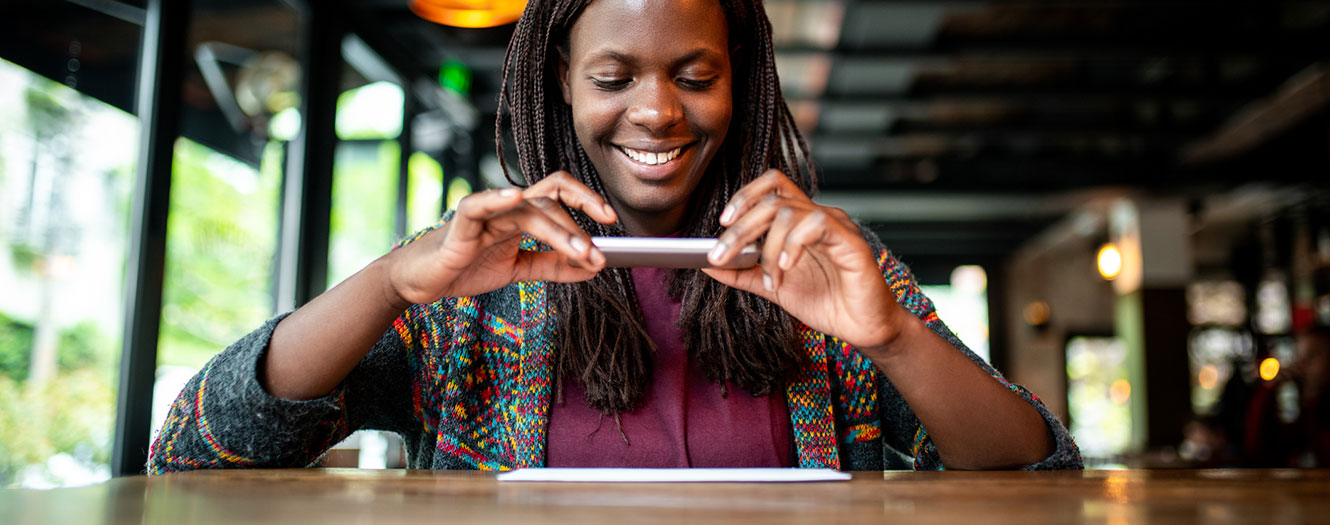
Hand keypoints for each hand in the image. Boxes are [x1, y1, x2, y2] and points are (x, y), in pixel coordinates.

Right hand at [384, 171, 615, 306]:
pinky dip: (497, 198)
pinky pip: (479, 205)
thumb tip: (593, 267)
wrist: (423, 281)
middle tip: (599, 252)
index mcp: (521, 213)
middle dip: (580, 222)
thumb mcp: (519, 270)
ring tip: (580, 252)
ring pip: (528, 209)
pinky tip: (515, 198)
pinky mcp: (461, 225)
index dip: (587, 201)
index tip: (611, 220)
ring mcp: (485, 213)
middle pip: (551, 198)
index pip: (560, 194)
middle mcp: (507, 207)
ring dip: (559, 231)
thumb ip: (553, 267)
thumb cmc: (467, 267)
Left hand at [703, 170, 909, 352]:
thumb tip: (704, 263)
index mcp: (799, 222)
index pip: (771, 187)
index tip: (722, 222)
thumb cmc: (827, 302)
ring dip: (768, 248)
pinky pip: (816, 224)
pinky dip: (793, 245)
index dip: (743, 196)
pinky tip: (787, 268)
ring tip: (771, 279)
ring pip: (788, 212)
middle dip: (739, 229)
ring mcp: (835, 226)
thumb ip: (742, 273)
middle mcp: (817, 216)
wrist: (864, 328)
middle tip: (720, 256)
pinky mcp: (851, 241)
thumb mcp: (773, 288)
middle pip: (771, 199)